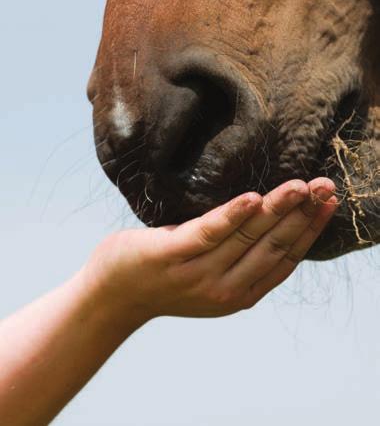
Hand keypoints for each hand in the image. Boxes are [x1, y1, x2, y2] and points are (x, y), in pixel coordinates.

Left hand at [85, 178, 336, 330]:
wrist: (111, 296)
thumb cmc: (165, 277)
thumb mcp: (211, 275)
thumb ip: (240, 257)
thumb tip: (271, 219)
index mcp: (239, 293)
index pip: (285, 259)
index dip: (310, 231)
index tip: (330, 204)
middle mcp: (224, 288)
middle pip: (273, 246)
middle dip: (304, 215)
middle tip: (326, 186)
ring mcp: (198, 273)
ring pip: (248, 237)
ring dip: (278, 209)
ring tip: (300, 186)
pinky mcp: (170, 254)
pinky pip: (208, 231)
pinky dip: (233, 215)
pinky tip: (253, 198)